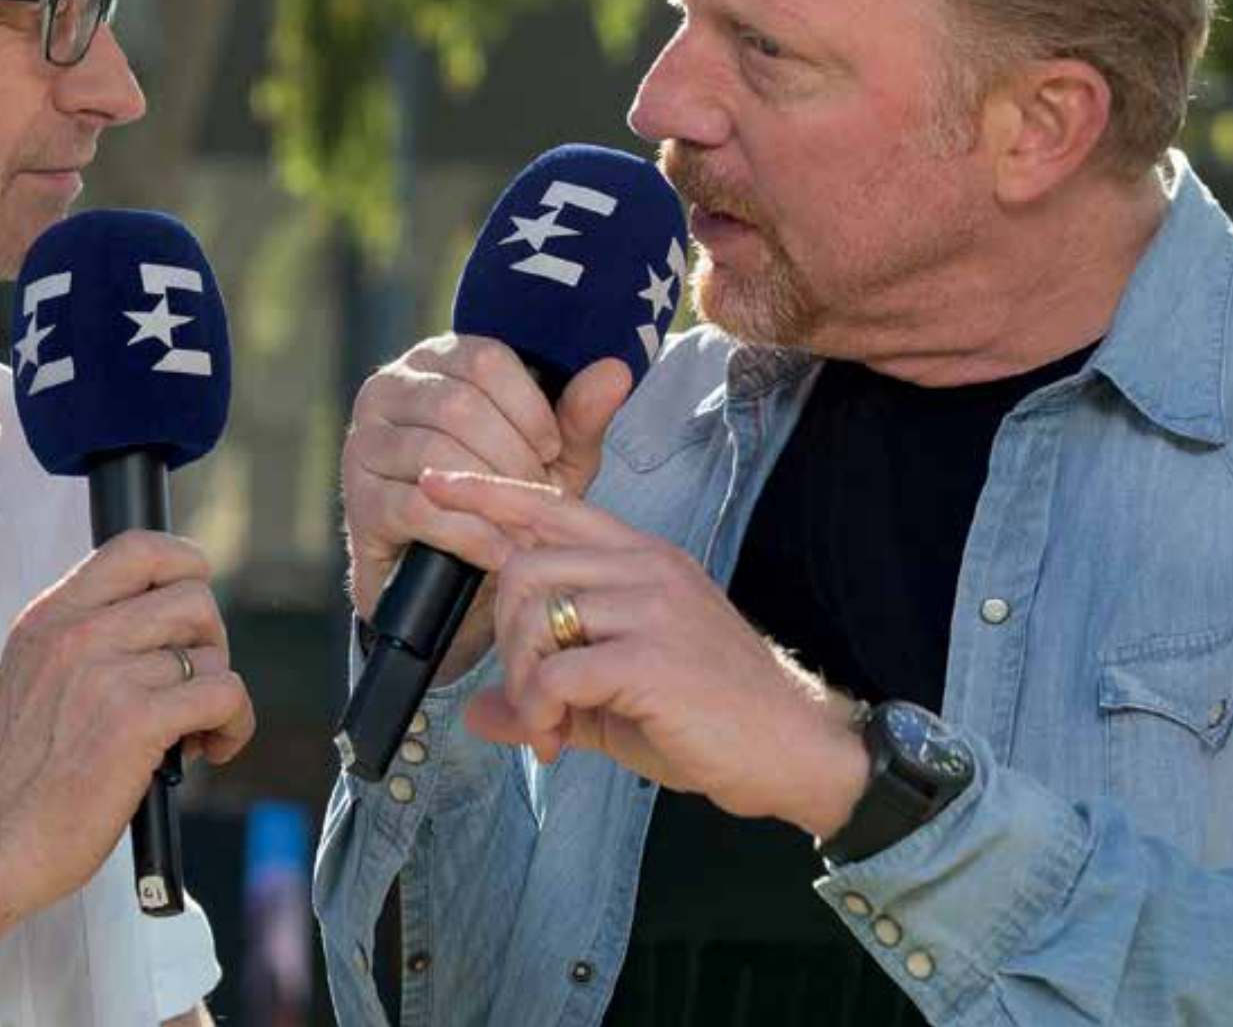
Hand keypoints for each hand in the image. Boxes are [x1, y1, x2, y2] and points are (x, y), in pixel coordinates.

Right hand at [0, 532, 254, 916]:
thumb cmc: (19, 776)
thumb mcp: (31, 677)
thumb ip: (84, 639)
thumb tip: (162, 621)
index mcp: (50, 617)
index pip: (136, 547)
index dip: (185, 565)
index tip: (192, 610)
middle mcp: (77, 634)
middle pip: (193, 598)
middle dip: (210, 643)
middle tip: (191, 687)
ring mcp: (106, 675)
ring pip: (210, 654)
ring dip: (217, 695)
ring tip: (192, 732)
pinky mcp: (136, 722)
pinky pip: (225, 694)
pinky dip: (235, 724)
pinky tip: (214, 748)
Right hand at [340, 334, 631, 681]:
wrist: (460, 576)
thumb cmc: (506, 495)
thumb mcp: (552, 456)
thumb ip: (579, 415)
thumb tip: (616, 369)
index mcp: (436, 359)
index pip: (485, 359)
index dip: (530, 408)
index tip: (551, 451)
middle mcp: (388, 388)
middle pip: (459, 405)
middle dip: (512, 457)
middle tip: (538, 495)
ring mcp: (365, 443)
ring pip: (435, 451)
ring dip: (491, 494)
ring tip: (523, 525)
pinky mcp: (359, 500)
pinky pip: (416, 505)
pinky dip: (468, 533)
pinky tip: (499, 552)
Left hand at [419, 471, 868, 837]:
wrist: (795, 750)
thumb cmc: (711, 716)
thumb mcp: (615, 696)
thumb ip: (546, 692)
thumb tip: (477, 714)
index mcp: (640, 557)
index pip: (552, 504)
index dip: (488, 493)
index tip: (436, 482)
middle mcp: (645, 566)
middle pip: (523, 567)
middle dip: (504, 640)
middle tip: (529, 695)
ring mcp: (651, 607)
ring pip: (535, 617)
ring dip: (523, 683)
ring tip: (547, 725)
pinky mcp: (651, 658)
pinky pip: (556, 674)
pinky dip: (539, 712)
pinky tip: (559, 741)